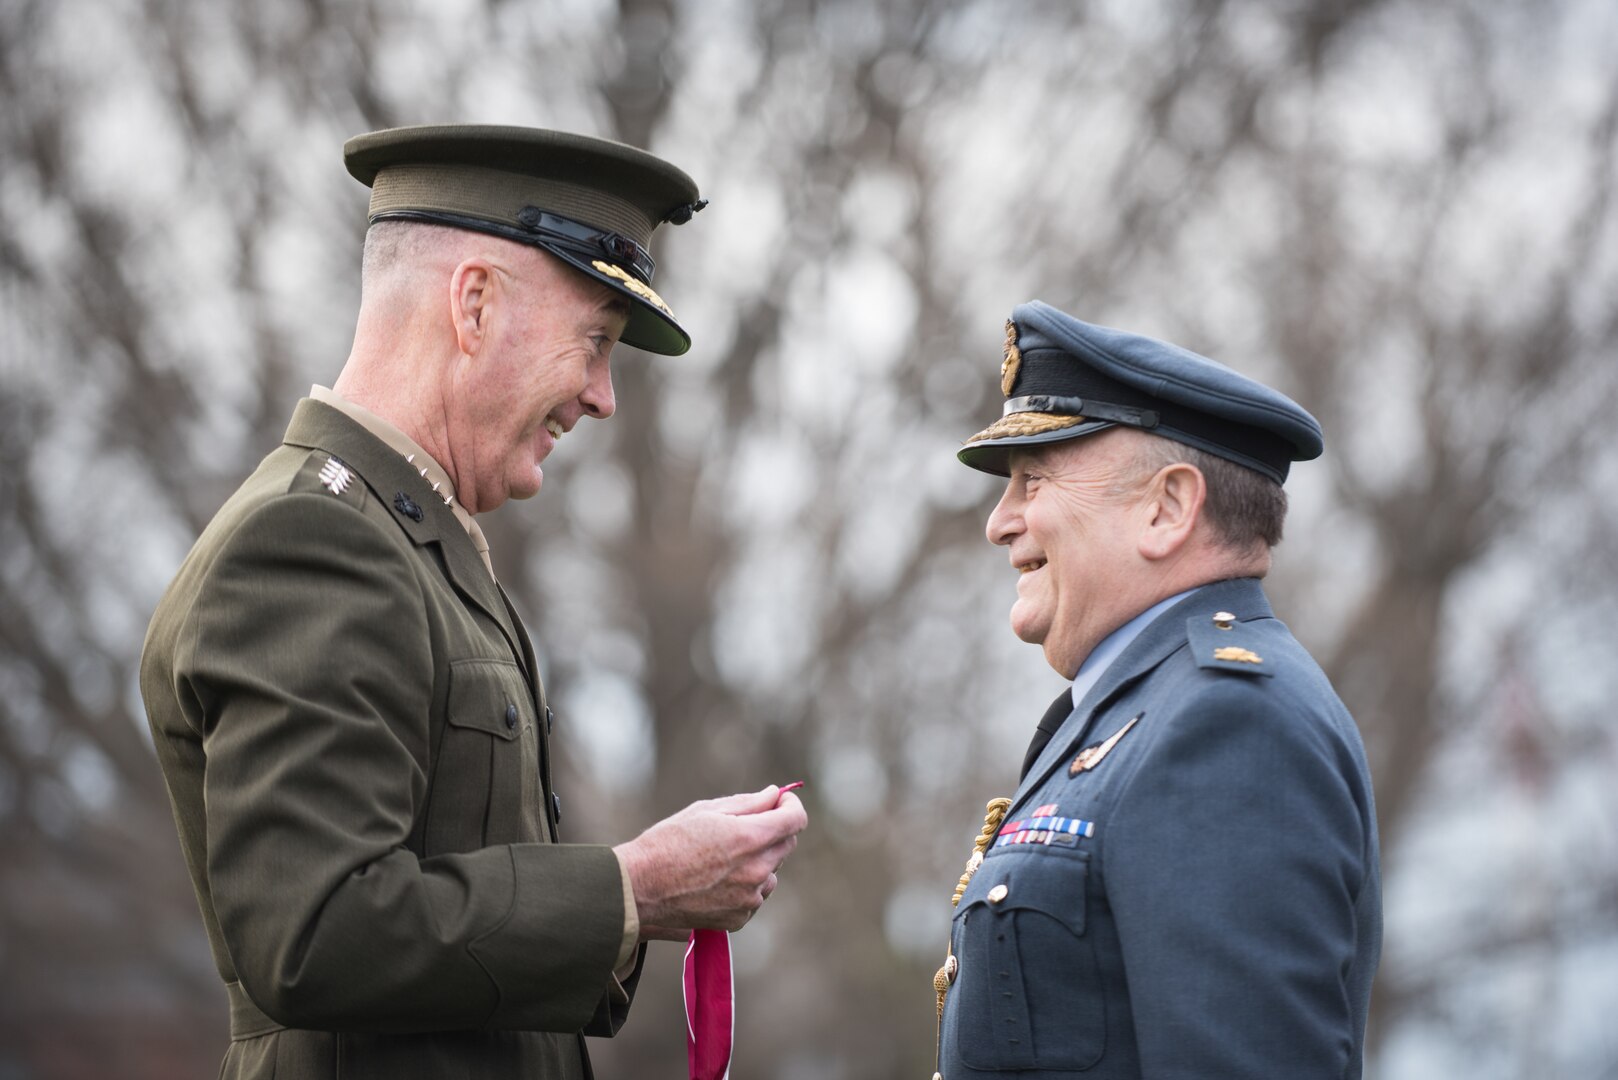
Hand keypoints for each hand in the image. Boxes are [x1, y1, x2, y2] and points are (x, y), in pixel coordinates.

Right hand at [615, 785, 807, 932]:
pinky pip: (755, 896)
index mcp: (749, 838)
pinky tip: (716, 880)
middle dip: (773, 830)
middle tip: (745, 825)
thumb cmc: (667, 842)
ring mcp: (749, 899)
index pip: (795, 820)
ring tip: (722, 858)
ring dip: (759, 861)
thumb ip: (747, 803)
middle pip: (786, 844)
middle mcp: (756, 871)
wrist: (639, 889)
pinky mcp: (739, 919)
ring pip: (772, 872)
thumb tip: (773, 795)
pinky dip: (746, 886)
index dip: (790, 805)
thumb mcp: (705, 811)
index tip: (779, 800)